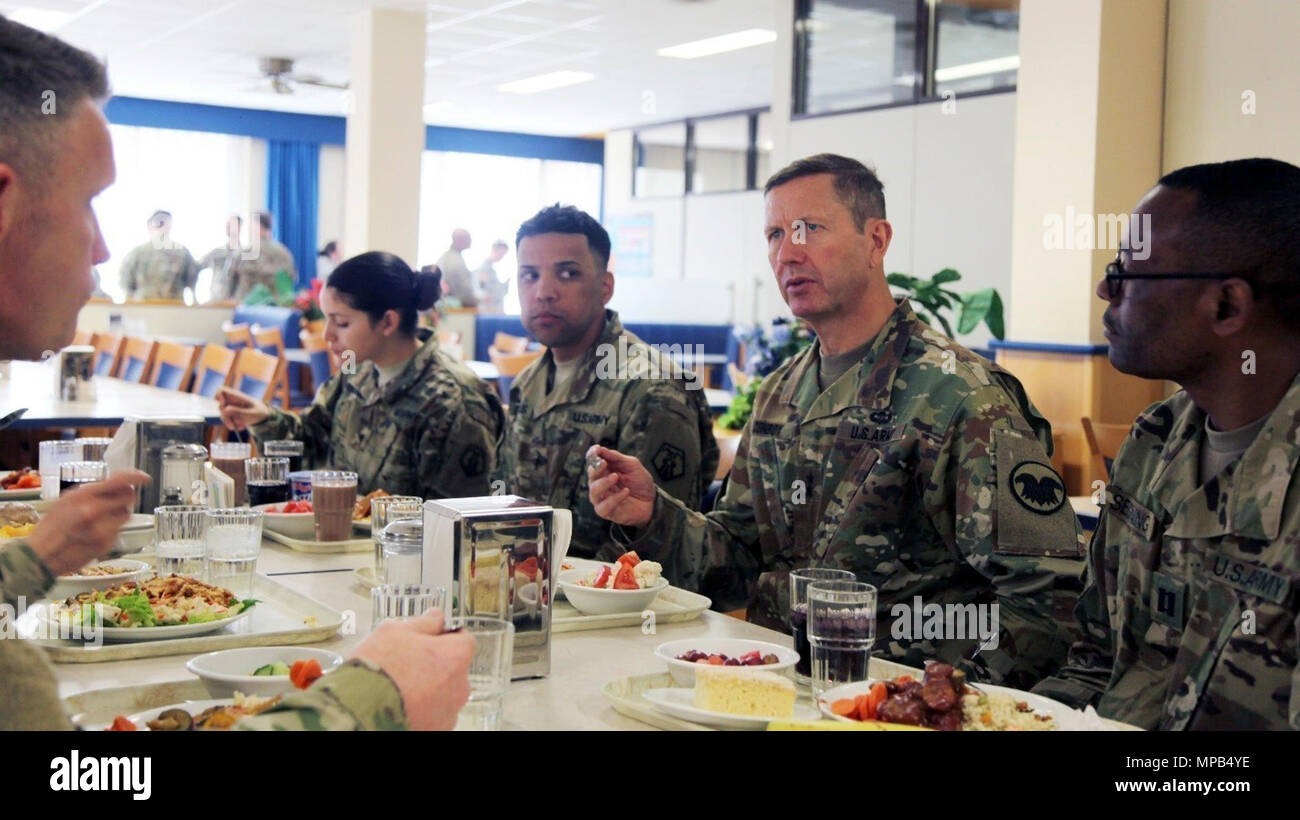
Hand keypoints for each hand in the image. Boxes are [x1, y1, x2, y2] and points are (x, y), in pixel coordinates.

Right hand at [25, 470, 149, 576]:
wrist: (40, 556)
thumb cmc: (51, 528)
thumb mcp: (67, 500)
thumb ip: (92, 492)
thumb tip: (117, 484)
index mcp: (82, 495)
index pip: (119, 480)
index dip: (135, 477)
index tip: (144, 478)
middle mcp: (94, 510)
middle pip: (128, 496)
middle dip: (125, 497)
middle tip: (114, 502)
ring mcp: (102, 528)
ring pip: (126, 514)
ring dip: (119, 514)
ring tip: (101, 519)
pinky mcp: (106, 543)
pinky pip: (119, 531)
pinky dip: (112, 530)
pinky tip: (96, 533)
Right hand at [215, 386, 269, 430]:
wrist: (263, 417)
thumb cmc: (259, 412)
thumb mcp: (251, 414)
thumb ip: (239, 412)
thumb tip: (225, 410)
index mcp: (237, 396)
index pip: (221, 390)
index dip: (219, 397)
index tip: (224, 405)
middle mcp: (231, 401)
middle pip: (220, 407)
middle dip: (225, 417)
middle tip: (233, 426)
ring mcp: (230, 408)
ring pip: (223, 415)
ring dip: (230, 423)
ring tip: (242, 426)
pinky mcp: (231, 415)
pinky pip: (227, 421)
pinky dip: (234, 425)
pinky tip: (242, 426)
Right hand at [350, 609, 474, 730]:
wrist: (359, 711)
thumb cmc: (377, 670)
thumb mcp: (394, 632)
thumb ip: (422, 623)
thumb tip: (436, 617)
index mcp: (454, 656)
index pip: (464, 640)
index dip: (446, 637)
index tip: (431, 638)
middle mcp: (459, 686)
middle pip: (453, 669)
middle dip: (435, 665)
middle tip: (407, 664)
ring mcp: (449, 712)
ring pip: (443, 694)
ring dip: (429, 689)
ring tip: (399, 687)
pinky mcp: (436, 730)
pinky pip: (434, 715)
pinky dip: (422, 710)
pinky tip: (400, 704)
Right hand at [586, 445, 655, 528]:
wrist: (652, 501)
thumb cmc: (640, 483)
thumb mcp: (632, 465)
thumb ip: (616, 457)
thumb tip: (600, 449)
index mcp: (604, 470)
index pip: (592, 461)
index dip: (592, 455)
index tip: (596, 449)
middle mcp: (599, 483)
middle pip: (591, 475)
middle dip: (596, 469)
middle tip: (604, 463)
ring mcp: (602, 498)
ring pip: (594, 491)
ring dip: (604, 483)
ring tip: (616, 477)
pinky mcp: (606, 511)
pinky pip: (603, 506)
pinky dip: (614, 499)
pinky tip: (625, 492)